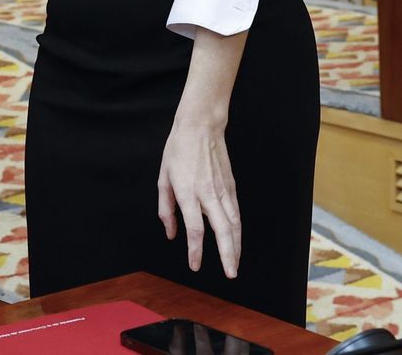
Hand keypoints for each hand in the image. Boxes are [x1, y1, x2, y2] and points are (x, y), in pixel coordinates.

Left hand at [157, 114, 240, 278]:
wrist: (201, 127)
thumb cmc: (178, 150)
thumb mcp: (163, 178)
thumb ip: (165, 208)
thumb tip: (170, 233)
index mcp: (188, 193)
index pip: (195, 229)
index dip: (195, 251)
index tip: (195, 265)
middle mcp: (208, 194)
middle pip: (222, 231)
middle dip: (228, 255)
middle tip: (230, 274)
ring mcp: (223, 190)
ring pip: (234, 224)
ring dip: (236, 247)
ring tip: (235, 264)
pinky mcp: (231, 186)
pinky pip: (236, 213)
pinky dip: (238, 231)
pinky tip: (236, 241)